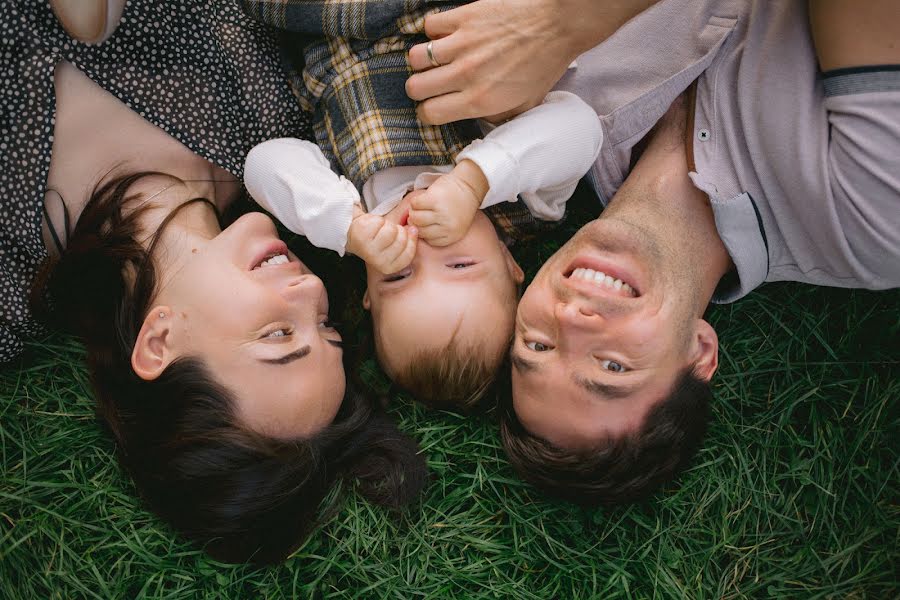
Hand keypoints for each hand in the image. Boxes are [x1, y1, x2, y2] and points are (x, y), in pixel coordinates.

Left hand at [346, 207, 417, 273]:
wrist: (355, 233)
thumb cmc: (378, 238)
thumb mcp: (395, 243)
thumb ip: (408, 239)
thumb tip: (415, 229)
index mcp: (389, 267)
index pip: (409, 253)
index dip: (411, 240)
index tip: (407, 231)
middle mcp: (379, 262)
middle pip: (401, 240)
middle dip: (398, 230)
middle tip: (389, 231)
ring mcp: (369, 251)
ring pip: (391, 230)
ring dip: (387, 225)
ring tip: (380, 229)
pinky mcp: (362, 238)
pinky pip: (380, 223)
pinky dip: (378, 220)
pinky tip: (371, 226)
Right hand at [406, 0, 656, 124]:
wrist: (559, 25)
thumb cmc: (545, 64)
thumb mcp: (526, 104)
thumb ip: (499, 117)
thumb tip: (480, 121)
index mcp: (480, 100)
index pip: (430, 113)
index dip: (429, 112)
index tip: (434, 107)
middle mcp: (466, 74)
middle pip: (415, 87)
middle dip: (420, 89)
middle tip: (432, 84)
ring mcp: (462, 44)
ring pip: (415, 57)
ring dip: (423, 60)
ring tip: (436, 59)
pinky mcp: (464, 17)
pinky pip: (430, 25)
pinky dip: (435, 30)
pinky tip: (447, 34)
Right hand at [407, 161, 487, 246]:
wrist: (468, 186)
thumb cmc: (457, 206)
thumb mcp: (452, 226)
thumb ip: (436, 232)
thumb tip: (409, 231)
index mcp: (453, 236)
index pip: (428, 240)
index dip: (425, 230)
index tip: (429, 222)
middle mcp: (448, 227)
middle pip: (419, 230)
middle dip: (417, 221)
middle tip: (423, 212)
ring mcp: (441, 213)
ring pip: (415, 217)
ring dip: (415, 211)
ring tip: (422, 206)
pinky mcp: (434, 199)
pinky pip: (414, 204)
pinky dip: (416, 201)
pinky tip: (424, 199)